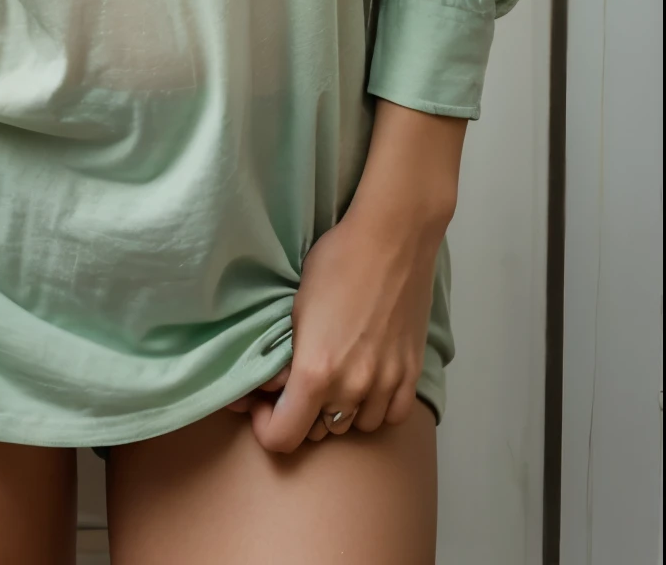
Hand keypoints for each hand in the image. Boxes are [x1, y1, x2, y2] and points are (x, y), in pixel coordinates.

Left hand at [229, 103, 463, 454]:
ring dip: (338, 413)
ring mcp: (386, 384)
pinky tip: (365, 383)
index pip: (282, 438)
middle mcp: (353, 387)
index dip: (266, 427)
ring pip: (355, 427)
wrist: (392, 238)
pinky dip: (374, 408)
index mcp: (315, 371)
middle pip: (318, 434)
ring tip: (332, 381)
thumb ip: (285, 355)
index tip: (263, 405)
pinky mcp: (411, 374)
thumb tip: (274, 383)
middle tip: (295, 387)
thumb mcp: (293, 307)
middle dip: (301, 415)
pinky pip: (390, 416)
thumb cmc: (337, 261)